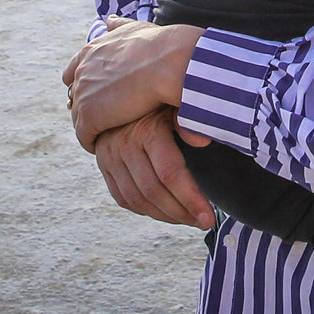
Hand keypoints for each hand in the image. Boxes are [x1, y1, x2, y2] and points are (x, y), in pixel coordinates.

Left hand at [63, 17, 204, 149]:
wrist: (169, 63)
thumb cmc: (160, 46)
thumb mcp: (134, 28)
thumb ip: (119, 27)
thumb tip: (108, 20)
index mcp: (89, 52)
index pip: (72, 73)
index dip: (85, 86)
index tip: (99, 95)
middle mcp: (81, 72)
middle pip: (75, 98)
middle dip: (88, 107)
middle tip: (106, 119)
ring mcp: (83, 95)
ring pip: (79, 119)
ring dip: (91, 127)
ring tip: (108, 136)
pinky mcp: (90, 117)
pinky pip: (85, 136)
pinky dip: (94, 142)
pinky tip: (108, 145)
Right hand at [88, 109, 214, 228]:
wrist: (130, 91)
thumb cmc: (166, 99)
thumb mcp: (180, 104)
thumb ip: (191, 120)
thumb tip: (202, 141)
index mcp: (147, 129)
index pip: (170, 173)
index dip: (191, 199)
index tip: (209, 217)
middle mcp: (124, 143)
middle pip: (153, 191)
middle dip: (182, 212)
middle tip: (204, 222)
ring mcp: (110, 155)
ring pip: (137, 199)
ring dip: (165, 215)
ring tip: (188, 219)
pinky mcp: (104, 165)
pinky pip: (123, 198)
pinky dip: (145, 210)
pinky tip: (166, 211)